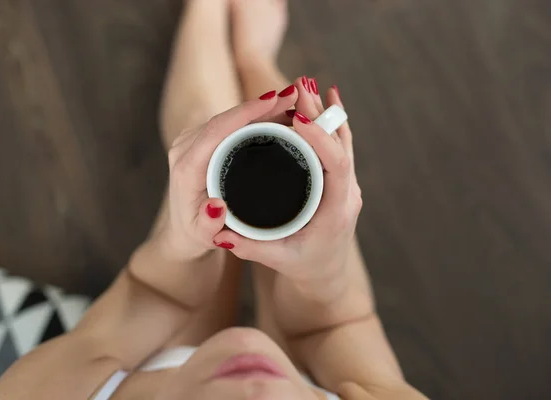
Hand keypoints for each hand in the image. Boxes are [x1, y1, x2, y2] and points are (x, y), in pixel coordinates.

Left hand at [155, 89, 299, 261]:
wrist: (184, 230)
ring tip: (293, 100)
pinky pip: (228, 123)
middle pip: (225, 118)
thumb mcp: (203, 235)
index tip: (274, 100)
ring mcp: (192, 142)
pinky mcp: (201, 141)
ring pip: (229, 117)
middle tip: (295, 95)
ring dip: (260, 107)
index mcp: (187, 167)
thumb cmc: (196, 234)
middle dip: (261, 104)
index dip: (245, 112)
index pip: (216, 130)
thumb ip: (209, 224)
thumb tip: (217, 206)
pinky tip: (278, 111)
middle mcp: (186, 148)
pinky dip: (254, 115)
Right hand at [213, 78, 361, 287]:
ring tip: (305, 86)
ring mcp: (346, 184)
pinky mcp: (340, 179)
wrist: (326, 274)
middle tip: (299, 87)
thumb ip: (249, 247)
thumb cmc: (303, 266)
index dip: (321, 138)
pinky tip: (326, 98)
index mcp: (336, 211)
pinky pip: (340, 144)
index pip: (337, 166)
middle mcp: (347, 193)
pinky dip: (331, 121)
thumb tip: (219, 233)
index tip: (299, 117)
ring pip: (342, 140)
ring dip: (325, 113)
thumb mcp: (276, 259)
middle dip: (320, 114)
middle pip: (341, 145)